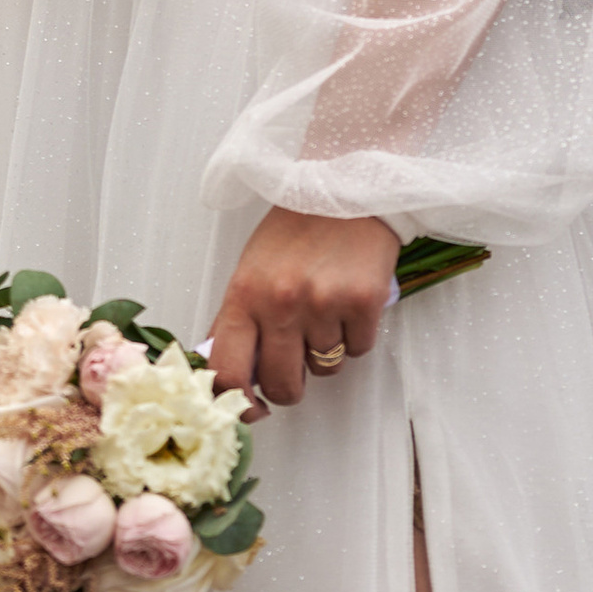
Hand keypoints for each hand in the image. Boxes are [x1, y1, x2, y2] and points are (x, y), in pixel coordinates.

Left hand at [209, 206, 397, 408]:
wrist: (345, 182)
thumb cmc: (294, 227)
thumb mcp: (251, 268)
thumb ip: (239, 320)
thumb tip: (229, 375)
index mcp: (244, 294)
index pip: (228, 372)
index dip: (238, 404)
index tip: (251, 409)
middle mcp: (281, 303)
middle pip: (283, 386)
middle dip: (290, 386)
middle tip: (296, 364)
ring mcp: (324, 303)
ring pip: (325, 369)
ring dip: (326, 351)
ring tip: (326, 309)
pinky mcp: (363, 302)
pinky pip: (359, 350)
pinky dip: (356, 334)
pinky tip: (349, 301)